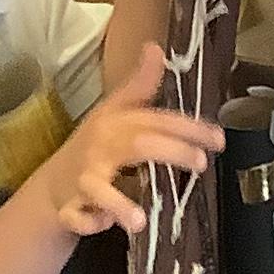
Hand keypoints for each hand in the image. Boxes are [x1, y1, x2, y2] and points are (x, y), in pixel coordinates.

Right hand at [39, 44, 221, 237]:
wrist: (54, 184)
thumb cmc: (94, 146)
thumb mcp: (115, 112)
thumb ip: (140, 85)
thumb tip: (155, 47)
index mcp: (114, 124)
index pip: (155, 119)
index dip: (188, 126)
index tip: (218, 138)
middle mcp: (100, 149)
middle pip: (136, 145)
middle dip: (170, 152)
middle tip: (200, 163)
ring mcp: (83, 179)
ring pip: (97, 188)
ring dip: (117, 203)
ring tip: (138, 221)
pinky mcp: (69, 207)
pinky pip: (77, 217)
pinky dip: (88, 223)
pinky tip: (101, 226)